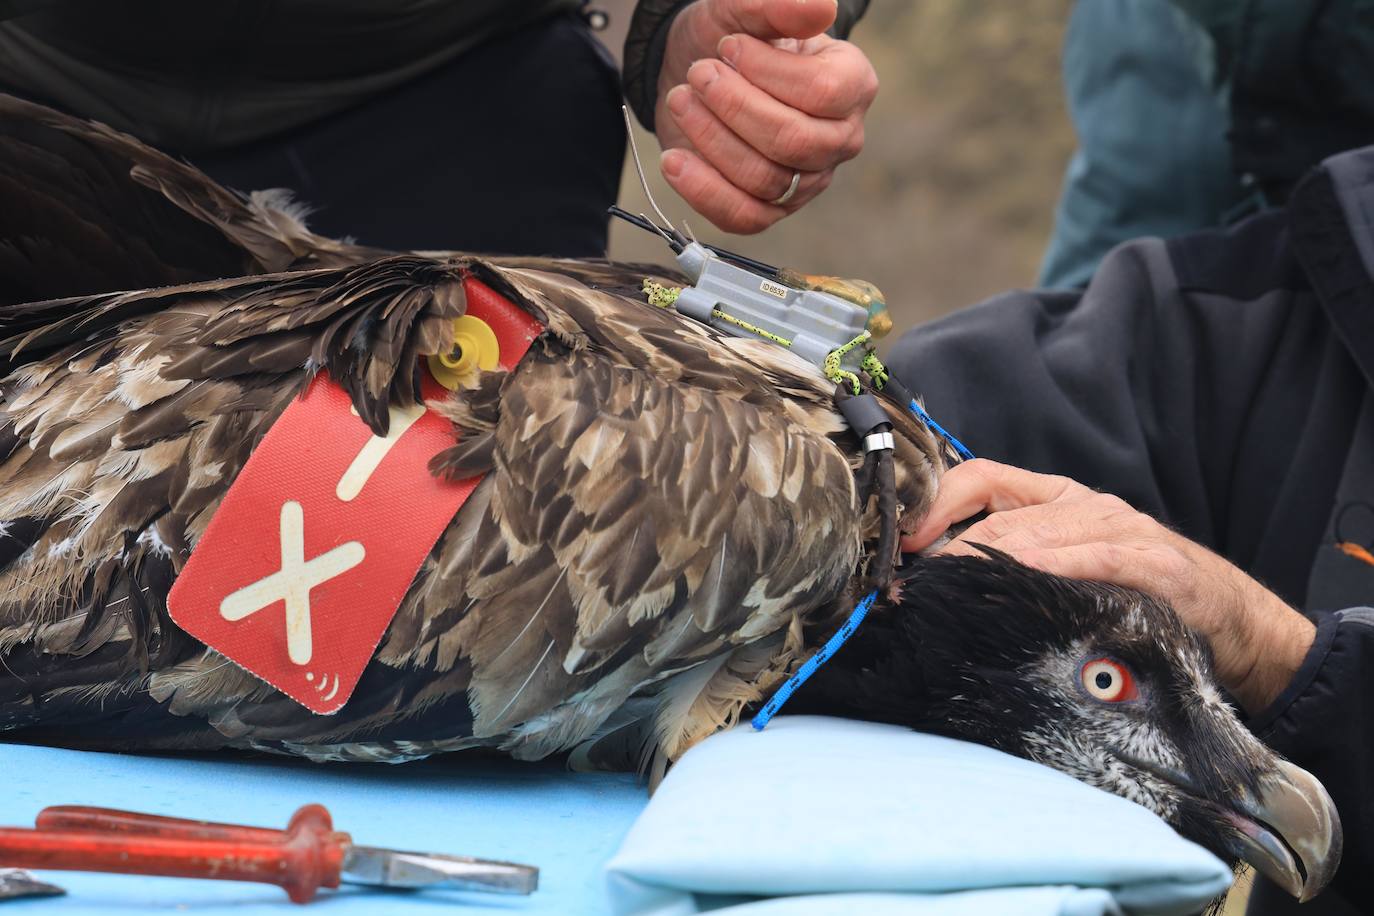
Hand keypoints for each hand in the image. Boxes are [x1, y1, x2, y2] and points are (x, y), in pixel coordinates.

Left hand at [654, 0, 877, 232]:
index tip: (727, 46)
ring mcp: (807, 180)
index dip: (766, 71)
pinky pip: (744, 217)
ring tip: (680, 101)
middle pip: (795, 142)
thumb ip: (778, 6)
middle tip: (697, 74)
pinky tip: (674, 160)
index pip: (823, 91)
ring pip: (765, 180)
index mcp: (852, 84)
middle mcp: (839, 138)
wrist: (699, 73)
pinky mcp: (770, 210)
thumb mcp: (745, 10)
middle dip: (735, 107)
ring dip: (711, 139)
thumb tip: (820, 7)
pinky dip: (703, 191)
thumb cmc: (732, 39)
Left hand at [901, 459, 1315, 713]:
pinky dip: (1055, 565)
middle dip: (945, 552)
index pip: (981, 478)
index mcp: (1057, 500)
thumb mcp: (1068, 573)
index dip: (935, 504)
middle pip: (996, 516)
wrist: (1231, 622)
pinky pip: (1096, 557)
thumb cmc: (1137, 598)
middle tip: (909, 589)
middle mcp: (1084, 505)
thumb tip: (935, 584)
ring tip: (943, 591)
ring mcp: (1121, 530)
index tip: (901, 543)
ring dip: (981, 563)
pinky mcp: (1155, 563)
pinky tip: (1021, 577)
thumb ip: (1015, 566)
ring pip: (1035, 534)